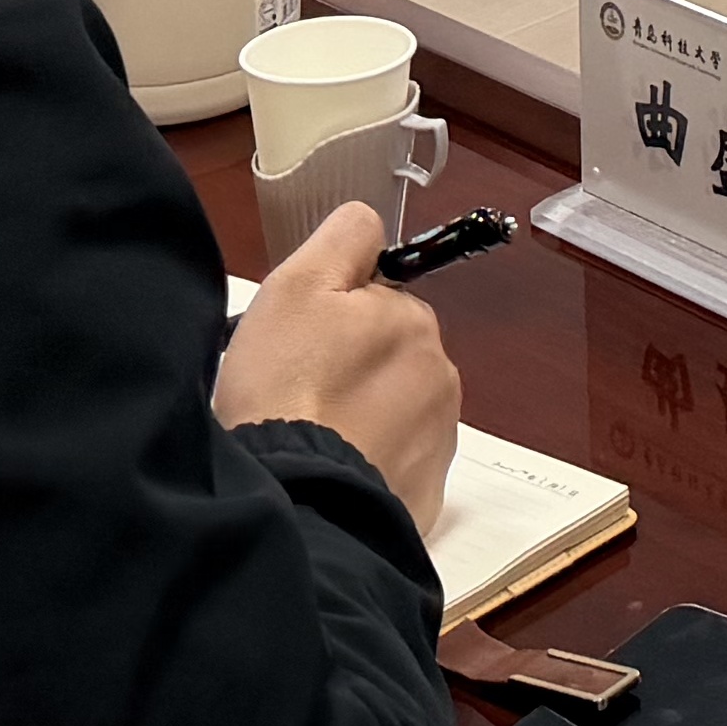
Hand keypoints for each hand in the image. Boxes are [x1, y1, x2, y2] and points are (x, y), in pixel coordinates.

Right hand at [217, 202, 461, 534]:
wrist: (296, 503)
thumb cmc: (286, 388)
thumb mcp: (297, 286)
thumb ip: (343, 239)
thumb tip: (371, 223)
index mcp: (414, 321)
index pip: (376, 301)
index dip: (332, 317)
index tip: (298, 345)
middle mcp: (440, 377)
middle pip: (387, 357)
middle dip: (349, 368)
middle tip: (295, 393)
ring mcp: (437, 443)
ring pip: (392, 412)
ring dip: (360, 419)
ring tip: (310, 438)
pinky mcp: (424, 497)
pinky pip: (392, 466)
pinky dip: (367, 465)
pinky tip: (329, 471)